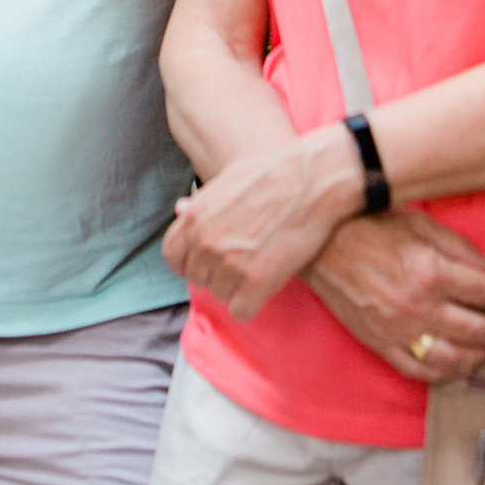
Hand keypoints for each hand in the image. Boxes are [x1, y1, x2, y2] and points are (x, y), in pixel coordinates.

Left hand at [163, 130, 363, 320]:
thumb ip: (202, 202)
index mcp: (194, 217)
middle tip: (243, 261)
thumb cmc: (273, 173)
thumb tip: (180, 210)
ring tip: (260, 266)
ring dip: (237, 287)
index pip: (173, 256)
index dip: (189, 262)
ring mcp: (229, 263)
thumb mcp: (228, 179)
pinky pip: (241, 311)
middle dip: (217, 274)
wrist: (311, 180)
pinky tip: (266, 284)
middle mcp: (205, 242)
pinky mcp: (256, 282)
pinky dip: (253, 302)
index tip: (206, 263)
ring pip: (220, 295)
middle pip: (199, 279)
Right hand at [305, 213, 484, 380]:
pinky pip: (418, 370)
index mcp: (431, 272)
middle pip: (477, 330)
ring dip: (481, 359)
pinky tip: (458, 369)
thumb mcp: (420, 224)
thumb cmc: (369, 225)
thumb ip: (460, 248)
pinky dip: (442, 374)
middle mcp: (419, 307)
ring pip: (452, 358)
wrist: (320, 244)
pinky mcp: (380, 344)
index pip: (484, 292)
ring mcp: (399, 331)